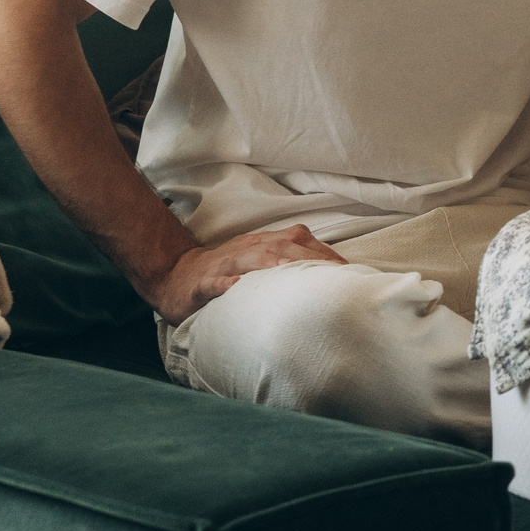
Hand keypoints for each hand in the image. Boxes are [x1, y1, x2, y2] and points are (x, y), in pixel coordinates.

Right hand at [146, 224, 344, 321]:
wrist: (177, 276)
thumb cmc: (230, 274)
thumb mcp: (262, 264)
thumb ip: (293, 265)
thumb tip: (334, 279)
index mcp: (266, 244)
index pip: (302, 243)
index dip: (327, 257)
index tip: (352, 274)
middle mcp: (249, 249)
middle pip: (283, 247)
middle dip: (310, 260)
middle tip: (335, 278)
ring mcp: (225, 264)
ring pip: (251, 259)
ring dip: (272, 265)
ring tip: (293, 275)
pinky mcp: (202, 282)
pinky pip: (215, 281)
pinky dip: (226, 283)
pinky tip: (237, 287)